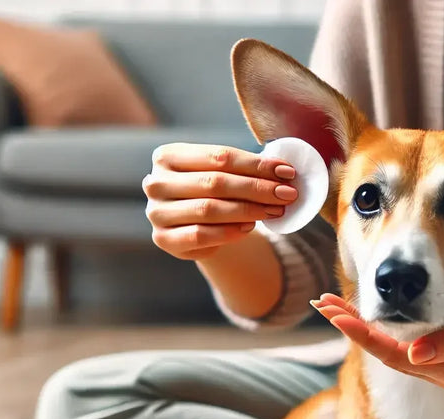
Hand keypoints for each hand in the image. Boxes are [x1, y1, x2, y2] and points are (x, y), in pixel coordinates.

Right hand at [143, 143, 299, 259]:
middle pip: (214, 183)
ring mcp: (156, 212)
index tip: (287, 172)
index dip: (256, 164)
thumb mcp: (223, 173)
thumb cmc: (212, 191)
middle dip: (257, 188)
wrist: (194, 224)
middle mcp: (156, 182)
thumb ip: (246, 169)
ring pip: (208, 209)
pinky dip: (229, 232)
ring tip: (275, 210)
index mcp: (168, 155)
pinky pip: (200, 235)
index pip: (219, 156)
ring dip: (248, 210)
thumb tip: (284, 170)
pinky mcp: (163, 238)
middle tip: (287, 194)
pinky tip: (250, 227)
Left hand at [311, 291, 443, 388]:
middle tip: (321, 303)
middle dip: (352, 328)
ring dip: (363, 326)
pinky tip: (369, 313)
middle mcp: (441, 370)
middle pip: (385, 352)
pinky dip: (383, 325)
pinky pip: (405, 340)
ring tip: (334, 306)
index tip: (337, 314)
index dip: (362, 334)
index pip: (393, 354)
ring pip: (391, 347)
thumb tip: (413, 355)